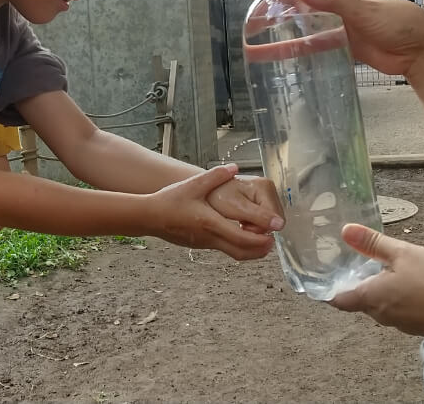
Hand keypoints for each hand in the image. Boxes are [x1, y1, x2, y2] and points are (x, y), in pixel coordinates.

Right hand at [147, 164, 275, 260]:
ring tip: (263, 239)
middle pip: (242, 252)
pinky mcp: (201, 244)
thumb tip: (234, 168)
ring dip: (251, 250)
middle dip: (261, 248)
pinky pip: (225, 249)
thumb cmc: (169, 201)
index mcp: (211, 223)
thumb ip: (215, 176)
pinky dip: (238, 246)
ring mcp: (205, 243)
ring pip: (234, 254)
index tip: (275, 231)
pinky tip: (242, 235)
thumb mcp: (193, 185)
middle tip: (274, 240)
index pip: (242, 237)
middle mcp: (210, 237)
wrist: (149, 217)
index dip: (261, 236)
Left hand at [206, 175, 284, 234]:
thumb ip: (258, 216)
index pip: (276, 219)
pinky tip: (241, 220)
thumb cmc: (215, 196)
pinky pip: (264, 221)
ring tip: (239, 220)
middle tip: (240, 222)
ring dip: (254, 227)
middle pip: (274, 222)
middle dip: (257, 228)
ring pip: (269, 223)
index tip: (243, 224)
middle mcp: (268, 189)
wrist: (203, 192)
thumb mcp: (235, 208)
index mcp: (265, 187)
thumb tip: (279, 224)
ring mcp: (265, 195)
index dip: (260, 228)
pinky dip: (252, 225)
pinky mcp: (261, 202)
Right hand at [245, 0, 423, 83]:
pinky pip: (316, 49)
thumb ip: (332, 1)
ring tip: (254, 46)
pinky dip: (298, 53)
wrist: (422, 52)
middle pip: (300, 5)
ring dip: (281, 37)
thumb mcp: (364, 8)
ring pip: (304, 30)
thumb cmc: (399, 22)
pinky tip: (280, 59)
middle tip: (250, 18)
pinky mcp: (344, 48)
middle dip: (274, 10)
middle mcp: (338, 6)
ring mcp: (340, 28)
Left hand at [328, 224, 423, 341]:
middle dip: (356, 283)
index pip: (337, 299)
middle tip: (356, 261)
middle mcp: (383, 316)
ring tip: (385, 266)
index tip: (324, 274)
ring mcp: (403, 324)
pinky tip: (413, 281)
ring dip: (380, 288)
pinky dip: (399, 296)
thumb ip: (373, 244)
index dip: (327, 288)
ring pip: (382, 305)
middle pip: (360, 301)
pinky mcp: (421, 326)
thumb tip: (345, 231)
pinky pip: (401, 309)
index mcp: (371, 299)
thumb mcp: (404, 253)